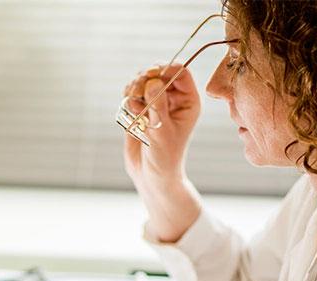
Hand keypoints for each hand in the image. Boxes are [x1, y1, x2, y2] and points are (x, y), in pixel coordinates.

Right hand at [122, 64, 202, 242]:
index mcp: (188, 102)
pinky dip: (128, 99)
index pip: (180, 72)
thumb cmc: (164, 157)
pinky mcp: (141, 110)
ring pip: (142, 81)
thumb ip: (158, 105)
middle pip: (158, 73)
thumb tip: (152, 81)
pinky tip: (130, 112)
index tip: (149, 75)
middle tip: (135, 92)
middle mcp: (173, 99)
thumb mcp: (162, 131)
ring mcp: (156, 104)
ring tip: (133, 107)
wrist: (152, 175)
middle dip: (144, 78)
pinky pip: (132, 94)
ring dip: (133, 89)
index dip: (165, 69)